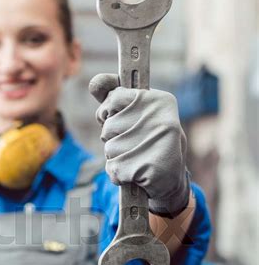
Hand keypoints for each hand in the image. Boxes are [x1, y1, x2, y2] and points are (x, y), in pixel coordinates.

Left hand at [89, 74, 189, 216]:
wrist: (172, 182)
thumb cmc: (149, 143)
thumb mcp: (136, 116)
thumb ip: (113, 99)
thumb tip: (94, 82)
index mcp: (160, 100)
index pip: (114, 97)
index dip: (109, 112)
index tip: (119, 120)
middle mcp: (162, 119)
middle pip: (108, 127)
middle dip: (113, 139)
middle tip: (135, 145)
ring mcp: (157, 143)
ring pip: (109, 149)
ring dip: (116, 158)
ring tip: (137, 159)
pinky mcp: (149, 168)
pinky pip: (113, 169)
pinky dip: (119, 175)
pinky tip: (135, 174)